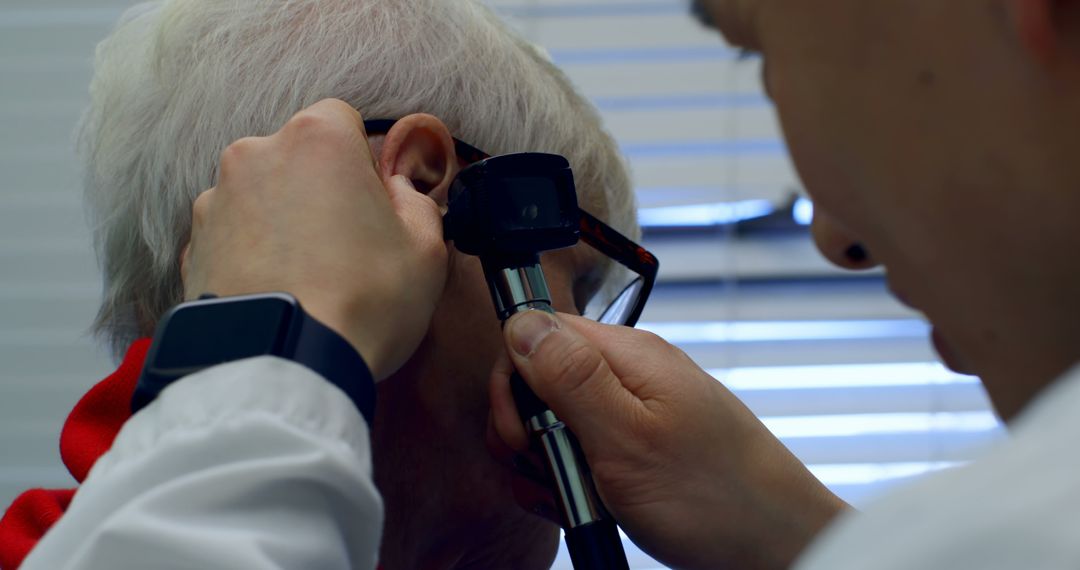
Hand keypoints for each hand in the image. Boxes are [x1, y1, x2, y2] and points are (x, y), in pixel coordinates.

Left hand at [182, 99, 447, 380]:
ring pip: (260, 197)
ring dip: (281, 223)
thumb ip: (415, 201)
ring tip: (307, 280)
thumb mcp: (427, 248)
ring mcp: (214, 201)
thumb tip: (397, 191)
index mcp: (316, 138)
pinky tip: (277, 295)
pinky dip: (251, 258)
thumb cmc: (363, 301)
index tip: (374, 207)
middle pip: (296, 158)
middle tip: (346, 249)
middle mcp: (255, 154)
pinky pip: (232, 239)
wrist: (281, 366)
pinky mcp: (190, 247)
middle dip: (319, 191)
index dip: (362, 164)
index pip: (342, 121)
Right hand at [489, 311, 849, 569]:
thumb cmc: (716, 497)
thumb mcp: (627, 438)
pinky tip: (587, 506)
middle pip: (542, 381)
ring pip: (558, 423)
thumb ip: (571, 377)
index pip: (538, 334)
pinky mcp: (638, 447)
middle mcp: (630, 374)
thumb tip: (521, 321)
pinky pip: (584, 453)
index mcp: (627, 355)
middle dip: (526, 432)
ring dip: (548, 465)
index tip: (519, 433)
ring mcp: (635, 412)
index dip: (514, 383)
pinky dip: (573, 482)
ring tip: (575, 497)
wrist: (776, 546)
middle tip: (547, 471)